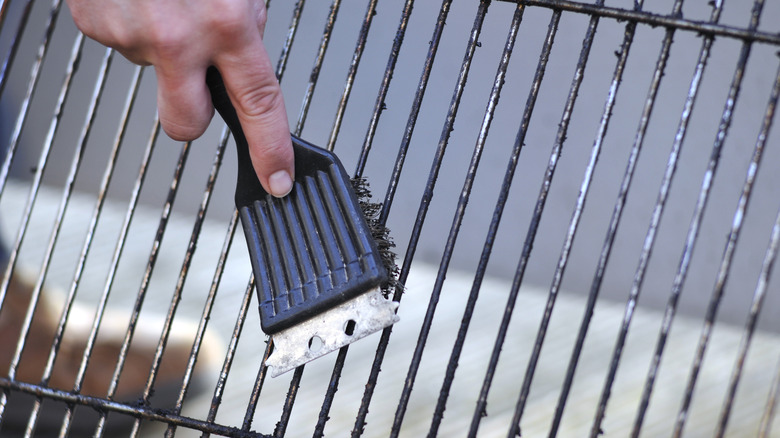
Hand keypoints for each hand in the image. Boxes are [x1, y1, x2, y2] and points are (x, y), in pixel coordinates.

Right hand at [66, 0, 294, 196]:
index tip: (277, 178)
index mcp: (226, 21)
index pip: (260, 105)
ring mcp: (129, 33)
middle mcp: (176, 36)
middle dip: (196, 114)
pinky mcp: (94, 23)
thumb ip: (246, 18)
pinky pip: (123, 42)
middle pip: (187, 123)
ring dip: (164, 46)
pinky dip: (135, 23)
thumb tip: (247, 45)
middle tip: (199, 79)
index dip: (272, 150)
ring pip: (153, 71)